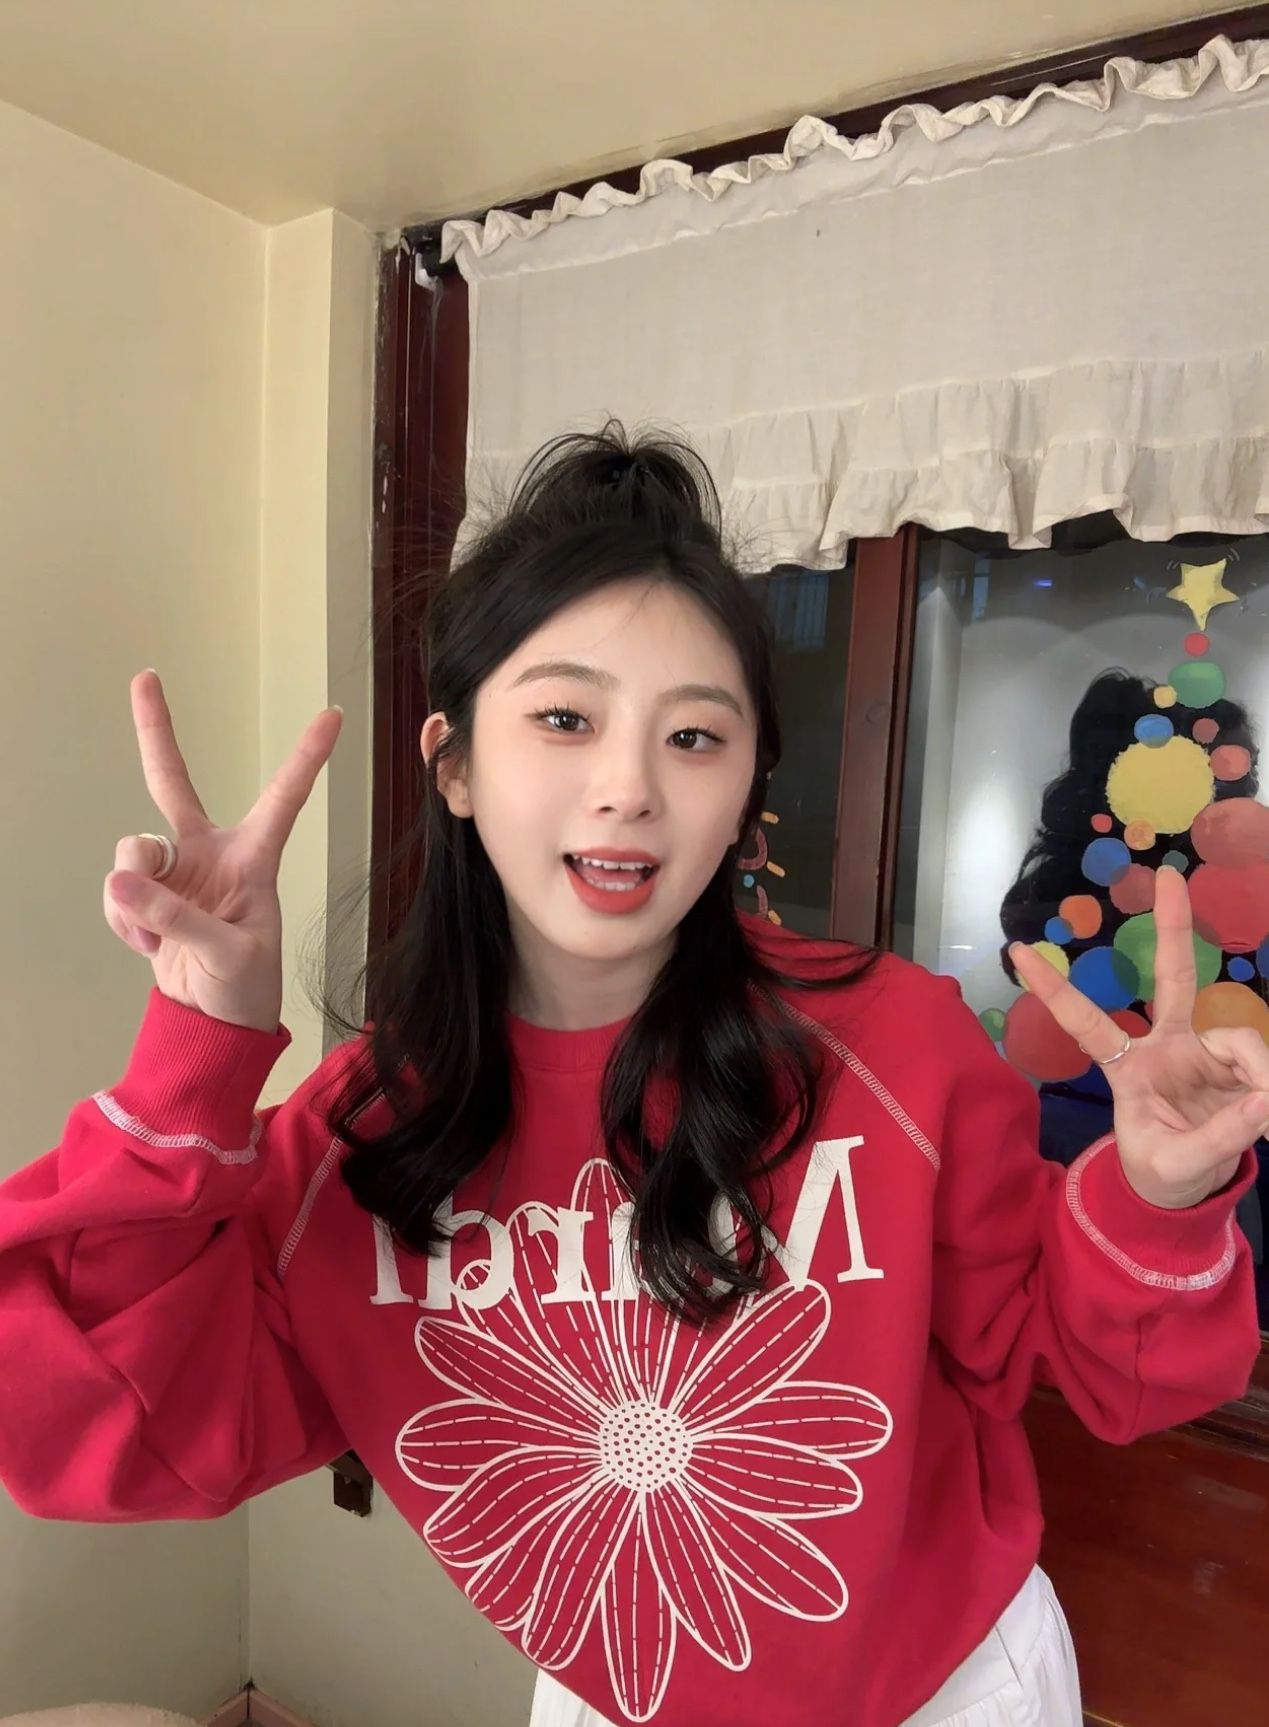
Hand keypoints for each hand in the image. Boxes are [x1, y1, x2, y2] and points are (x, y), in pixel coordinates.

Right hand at [103, 671, 342, 1033]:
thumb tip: (123, 882)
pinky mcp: (144, 897)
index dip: (306, 756)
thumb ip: (179, 919)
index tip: (332, 714)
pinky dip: (123, 921)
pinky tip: (148, 946)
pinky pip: (116, 891)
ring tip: (155, 935)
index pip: (283, 798)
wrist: (209, 1026)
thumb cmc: (244, 990)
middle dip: (156, 730)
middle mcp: (211, 854)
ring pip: (133, 850)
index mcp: (253, 859)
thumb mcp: (228, 956)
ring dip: (133, 891)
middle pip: (173, 783)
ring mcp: (173, 873)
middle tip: (145, 678)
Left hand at [1011, 867, 1268, 1208]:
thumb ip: (1219, 1137)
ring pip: (1239, 1039)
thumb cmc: (1162, 1175)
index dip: (1054, 989)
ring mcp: (1203, 1051)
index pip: (1085, 1023)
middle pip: (1173, 979)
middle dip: (1171, 927)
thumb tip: (1264, 1101)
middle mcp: (1166, 1047)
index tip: (1016, 951)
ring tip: (1266, 1123)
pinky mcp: (1238, 1065)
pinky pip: (1261, 1064)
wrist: (1190, 1192)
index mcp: (1127, 1069)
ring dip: (1258, 1074)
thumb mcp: (1176, 1166)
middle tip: (1170, 875)